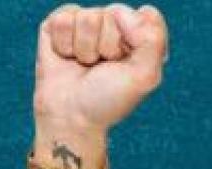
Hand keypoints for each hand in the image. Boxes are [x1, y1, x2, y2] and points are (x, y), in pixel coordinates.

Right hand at [34, 4, 167, 133]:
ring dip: (85, 48)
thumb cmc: (110, 98)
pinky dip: (64, 44)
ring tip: (85, 64)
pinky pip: (64, 19)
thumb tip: (120, 11)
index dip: (137, 37)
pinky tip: (67, 57)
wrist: (71, 114)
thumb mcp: (145, 76)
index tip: (129, 61)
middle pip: (116, 12)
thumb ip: (152, 40)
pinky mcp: (59, 25)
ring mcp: (87, 24)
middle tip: (103, 66)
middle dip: (109, 45)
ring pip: (88, 17)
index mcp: (142, 38)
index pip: (148, 16)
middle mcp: (116, 27)